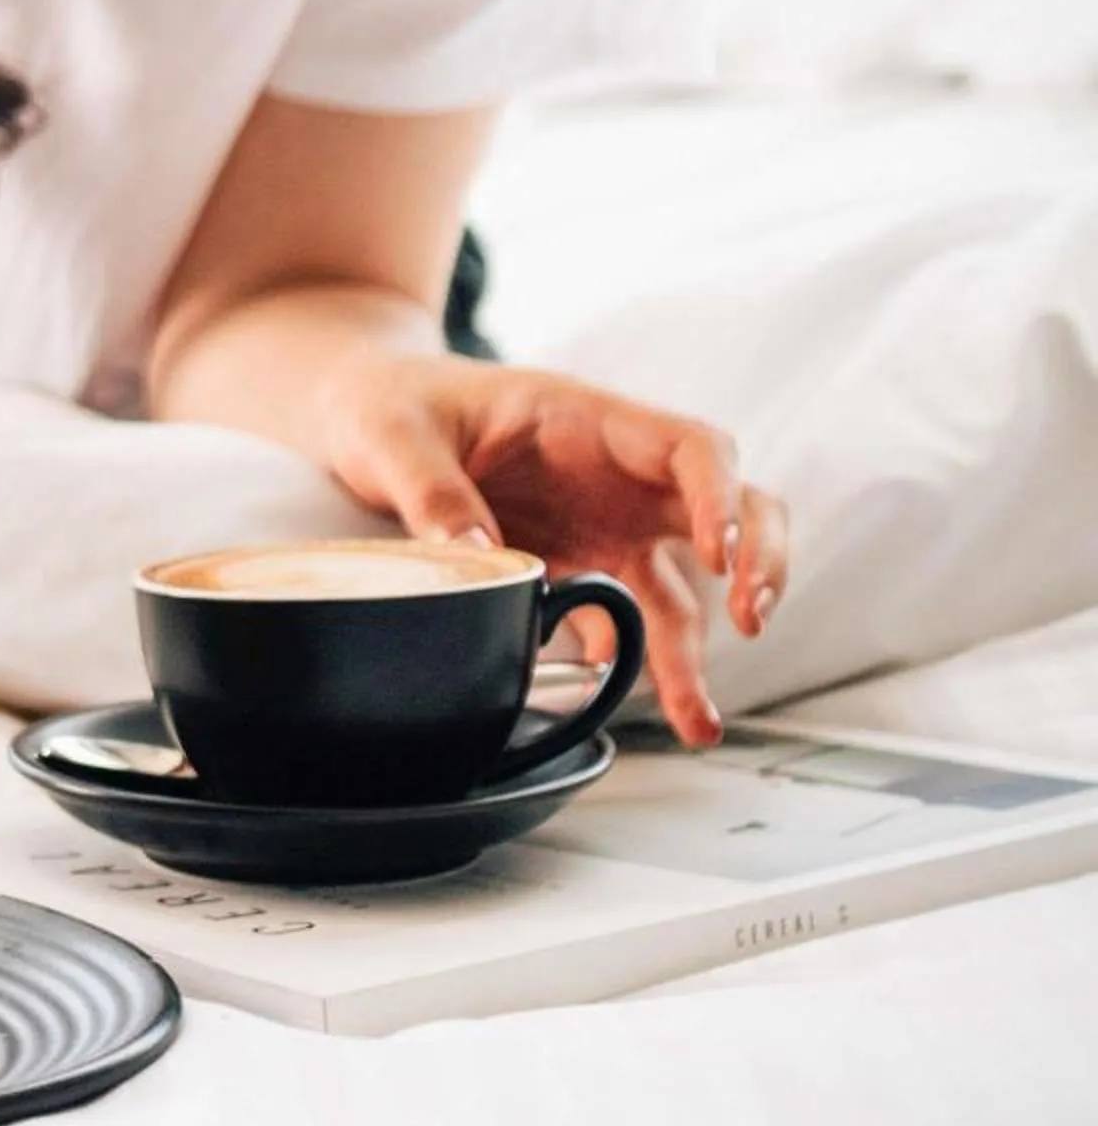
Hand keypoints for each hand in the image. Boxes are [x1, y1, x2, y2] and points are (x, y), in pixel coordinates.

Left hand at [317, 356, 789, 747]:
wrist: (366, 412)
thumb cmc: (391, 403)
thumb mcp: (393, 437)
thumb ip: (431, 492)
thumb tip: (479, 558)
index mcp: (588, 421)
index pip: (691, 449)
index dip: (720, 498)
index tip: (717, 554)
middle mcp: (615, 474)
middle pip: (731, 509)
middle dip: (758, 563)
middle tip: (753, 621)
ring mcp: (603, 522)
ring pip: (680, 583)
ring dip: (694, 649)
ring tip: (697, 722)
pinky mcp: (577, 563)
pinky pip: (621, 615)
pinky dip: (627, 657)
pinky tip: (615, 696)